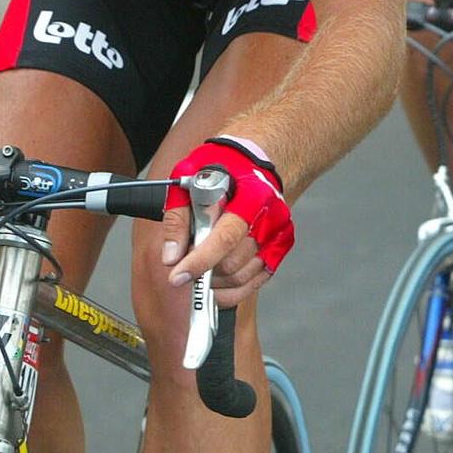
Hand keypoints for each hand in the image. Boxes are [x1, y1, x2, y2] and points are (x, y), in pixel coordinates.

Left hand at [158, 138, 290, 306]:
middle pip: (231, 264)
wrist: (256, 163)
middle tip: (185, 261)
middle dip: (202, 270)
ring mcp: (278, 237)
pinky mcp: (279, 250)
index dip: (199, 261)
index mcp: (252, 197)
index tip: (177, 276)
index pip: (225, 238)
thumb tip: (172, 256)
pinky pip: (252, 284)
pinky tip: (215, 279)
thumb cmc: (224, 167)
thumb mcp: (192, 179)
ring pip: (239, 278)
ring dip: (214, 281)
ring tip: (200, 264)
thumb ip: (178, 218)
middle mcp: (271, 219)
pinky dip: (230, 289)